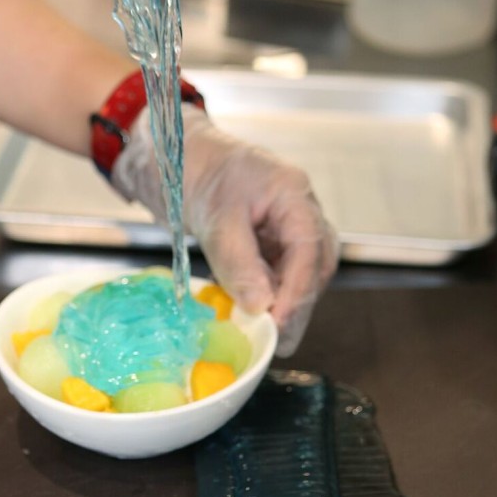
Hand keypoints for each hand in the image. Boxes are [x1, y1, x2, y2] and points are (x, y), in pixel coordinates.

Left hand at [113, 107, 338, 355]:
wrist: (180, 157)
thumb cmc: (198, 171)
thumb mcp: (216, 218)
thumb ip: (239, 262)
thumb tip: (260, 305)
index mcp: (293, 192)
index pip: (310, 247)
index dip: (298, 290)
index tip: (278, 321)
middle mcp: (301, 209)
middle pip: (316, 263)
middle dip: (298, 303)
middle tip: (277, 340)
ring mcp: (289, 225)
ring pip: (302, 271)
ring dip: (284, 302)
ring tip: (264, 332)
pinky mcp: (273, 240)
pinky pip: (279, 272)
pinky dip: (267, 294)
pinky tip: (251, 312)